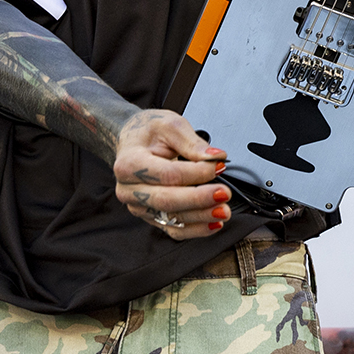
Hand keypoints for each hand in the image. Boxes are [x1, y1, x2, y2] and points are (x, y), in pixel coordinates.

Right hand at [112, 109, 229, 239]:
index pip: (167, 174)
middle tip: (223, 194)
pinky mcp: (151, 216)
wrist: (133, 143)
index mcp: (129, 163)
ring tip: (223, 210)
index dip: (196, 173)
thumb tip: (214, 157)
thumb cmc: (148, 133)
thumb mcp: (169, 124)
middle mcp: (129, 189)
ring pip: (171, 219)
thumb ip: (192, 142)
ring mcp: (139, 206)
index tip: (218, 166)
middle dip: (199, 199)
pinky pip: (174, 230)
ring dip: (201, 217)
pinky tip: (213, 223)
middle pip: (167, 201)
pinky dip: (196, 229)